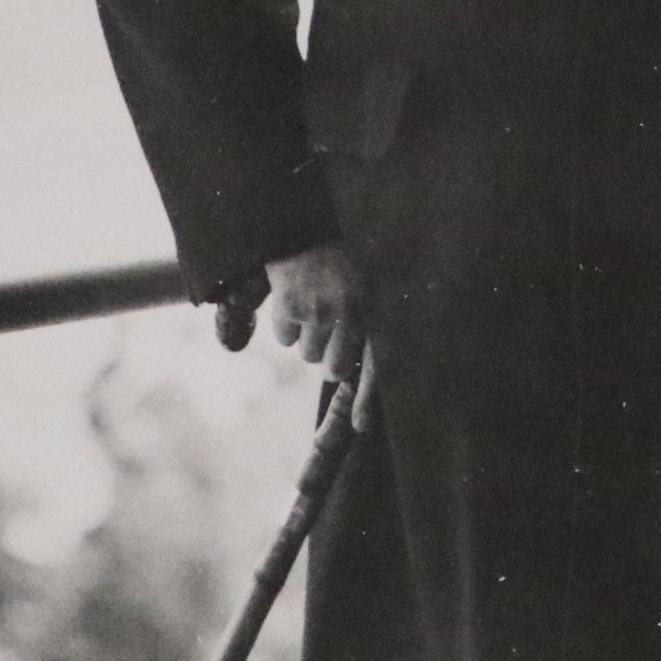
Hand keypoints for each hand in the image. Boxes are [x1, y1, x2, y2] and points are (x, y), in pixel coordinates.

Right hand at [262, 242, 371, 384]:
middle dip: (327, 363)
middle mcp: (351, 311)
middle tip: (326, 340)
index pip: (376, 363)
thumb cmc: (339, 268)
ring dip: (306, 339)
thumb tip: (352, 378)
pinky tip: (294, 301)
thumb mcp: (365, 293)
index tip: (360, 426)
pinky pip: (285, 339)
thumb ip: (365, 330)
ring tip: (312, 309)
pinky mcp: (291, 307)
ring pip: (307, 355)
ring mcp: (319, 310)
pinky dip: (285, 326)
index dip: (366, 398)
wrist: (305, 234)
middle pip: (334, 369)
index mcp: (373, 309)